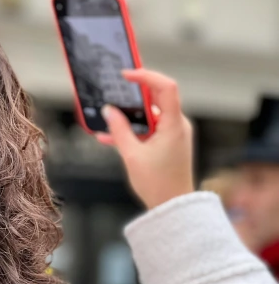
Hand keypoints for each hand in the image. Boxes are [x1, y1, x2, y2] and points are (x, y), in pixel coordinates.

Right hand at [96, 69, 193, 209]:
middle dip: (132, 95)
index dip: (146, 76)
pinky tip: (109, 136)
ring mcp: (173, 134)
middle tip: (113, 92)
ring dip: (128, 116)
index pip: (165, 87)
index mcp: (174, 125)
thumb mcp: (132, 156)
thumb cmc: (158, 185)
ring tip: (106, 119)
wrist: (173, 208)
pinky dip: (132, 130)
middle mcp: (177, 125)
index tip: (126, 75)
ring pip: (149, 115)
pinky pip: (148, 129)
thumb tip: (108, 111)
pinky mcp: (168, 143)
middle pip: (156, 98)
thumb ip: (119, 130)